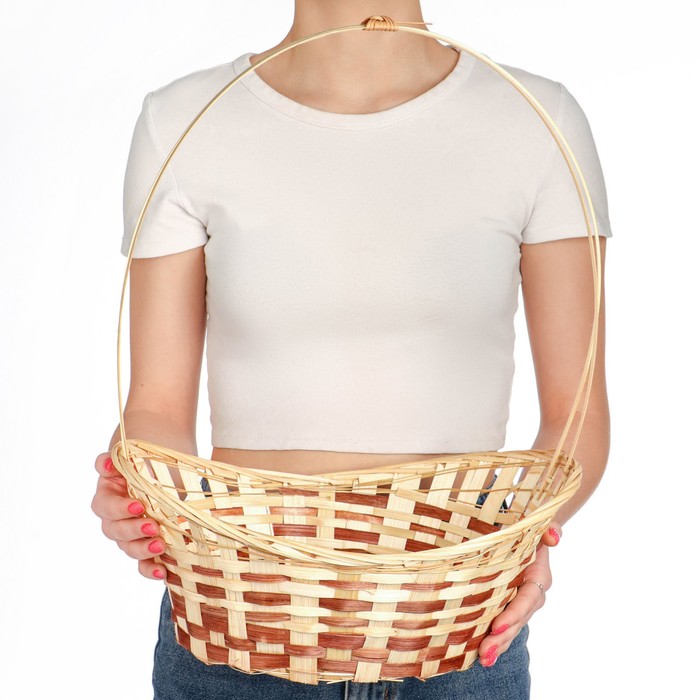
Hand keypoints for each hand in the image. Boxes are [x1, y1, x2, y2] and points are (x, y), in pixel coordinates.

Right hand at [91, 451, 166, 580]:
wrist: (156, 475)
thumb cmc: (139, 467)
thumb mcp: (127, 459)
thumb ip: (113, 460)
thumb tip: (107, 464)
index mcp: (107, 498)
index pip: (106, 507)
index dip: (120, 508)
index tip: (139, 505)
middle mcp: (114, 520)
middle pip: (116, 531)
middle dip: (134, 530)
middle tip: (153, 527)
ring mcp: (128, 536)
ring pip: (128, 548)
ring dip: (143, 550)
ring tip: (160, 546)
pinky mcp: (143, 547)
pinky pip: (142, 564)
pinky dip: (149, 570)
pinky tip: (162, 572)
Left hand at [477, 520, 561, 666]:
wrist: (523, 531)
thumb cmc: (527, 527)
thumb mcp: (537, 524)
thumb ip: (549, 528)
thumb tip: (553, 536)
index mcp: (537, 576)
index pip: (527, 599)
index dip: (514, 614)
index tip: (497, 626)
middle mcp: (530, 594)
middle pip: (518, 620)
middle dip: (503, 638)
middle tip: (485, 653)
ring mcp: (518, 602)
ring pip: (510, 627)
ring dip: (498, 645)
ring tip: (482, 660)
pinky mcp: (505, 604)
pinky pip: (502, 625)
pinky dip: (493, 639)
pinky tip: (476, 654)